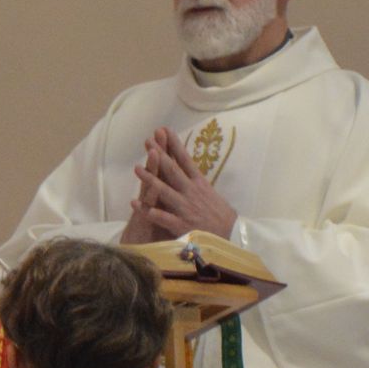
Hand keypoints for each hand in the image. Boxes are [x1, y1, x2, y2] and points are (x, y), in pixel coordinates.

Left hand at [121, 129, 236, 243]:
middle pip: (173, 170)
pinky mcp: (182, 225)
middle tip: (147, 141)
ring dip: (150, 179)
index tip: (164, 130)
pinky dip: (148, 211)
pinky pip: (162, 217)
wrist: (233, 237)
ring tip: (136, 168)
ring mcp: (186, 208)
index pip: (185, 160)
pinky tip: (135, 203)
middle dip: (159, 155)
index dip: (174, 144)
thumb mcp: (210, 193)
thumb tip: (188, 168)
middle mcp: (192, 192)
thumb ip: (196, 182)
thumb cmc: (221, 216)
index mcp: (199, 183)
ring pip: (165, 191)